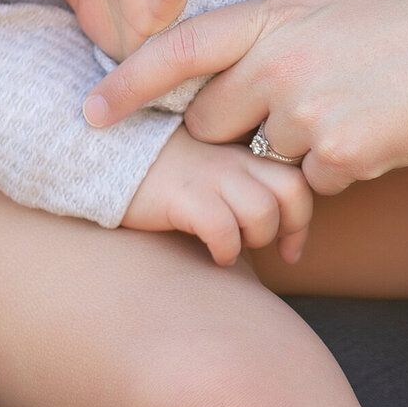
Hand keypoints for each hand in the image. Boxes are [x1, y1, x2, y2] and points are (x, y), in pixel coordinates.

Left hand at [83, 0, 407, 258]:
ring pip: (267, 155)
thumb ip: (295, 6)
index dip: (128, 83)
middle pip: (211, 119)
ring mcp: (307, 112)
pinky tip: (379, 135)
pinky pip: (313, 182)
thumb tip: (264, 13)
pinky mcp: (337, 157)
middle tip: (293, 109)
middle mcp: (281, 62)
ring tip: (358, 110)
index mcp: (279, 15)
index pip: (179, 48)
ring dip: (297, 150)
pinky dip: (339, 171)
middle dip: (233, 128)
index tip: (91, 110)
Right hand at [122, 127, 313, 267]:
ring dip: (256, 240)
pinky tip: (215, 255)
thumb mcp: (209, 167)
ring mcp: (207, 175)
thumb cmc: (161, 172)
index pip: (297, 178)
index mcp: (243, 150)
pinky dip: (226, 249)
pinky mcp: (180, 195)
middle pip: (292, 191)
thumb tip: (274, 224)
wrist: (105, 153)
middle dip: (290, 229)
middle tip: (276, 253)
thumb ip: (242, 181)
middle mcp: (232, 158)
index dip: (302, 218)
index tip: (290, 249)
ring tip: (235, 248)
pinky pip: (222, 226)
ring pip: (261, 211)